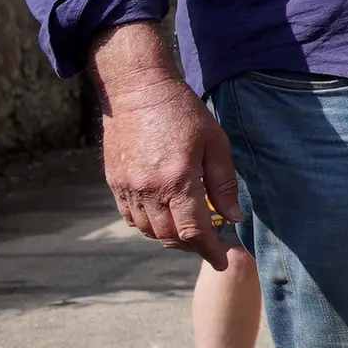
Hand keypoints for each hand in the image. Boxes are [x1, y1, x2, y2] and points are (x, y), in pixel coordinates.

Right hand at [90, 22, 242, 267]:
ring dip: (169, 236)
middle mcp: (148, 189)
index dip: (210, 249)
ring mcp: (127, 188)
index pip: (193, 232)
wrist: (137, 90)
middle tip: (209, 241)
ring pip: (147, 230)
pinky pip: (130, 216)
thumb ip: (224, 183)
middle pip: (169, 236)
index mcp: (177, 180)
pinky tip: (164, 214)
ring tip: (189, 228)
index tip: (223, 257)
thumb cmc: (183, 112)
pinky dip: (148, 224)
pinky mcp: (114, 182)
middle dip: (191, 245)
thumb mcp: (215, 143)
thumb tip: (234, 217)